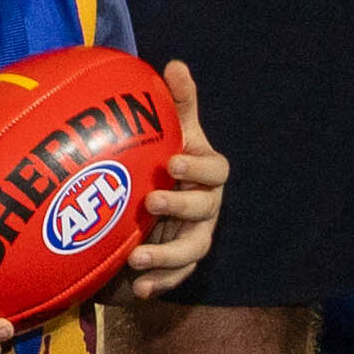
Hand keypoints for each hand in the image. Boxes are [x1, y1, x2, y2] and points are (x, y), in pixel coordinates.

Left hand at [112, 61, 227, 305]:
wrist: (145, 198)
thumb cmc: (161, 157)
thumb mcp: (168, 130)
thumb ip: (177, 101)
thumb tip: (175, 63)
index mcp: (206, 172)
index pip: (215, 170)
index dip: (197, 166)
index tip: (173, 162)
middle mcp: (206, 205)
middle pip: (204, 210)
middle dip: (180, 206)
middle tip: (151, 202)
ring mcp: (195, 235)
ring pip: (193, 249)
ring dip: (167, 255)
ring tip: (137, 258)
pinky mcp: (178, 261)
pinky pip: (177, 276)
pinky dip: (160, 283)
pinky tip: (140, 290)